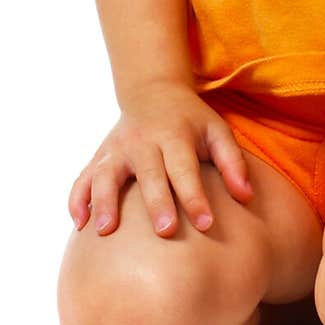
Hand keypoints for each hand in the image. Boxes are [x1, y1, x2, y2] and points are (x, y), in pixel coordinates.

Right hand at [67, 82, 252, 238]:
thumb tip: (246, 197)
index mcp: (175, 135)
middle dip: (157, 202)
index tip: (207, 224)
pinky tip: (79, 224)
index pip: (186, 168)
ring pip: (107, 175)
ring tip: (105, 231)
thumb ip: (232, 163)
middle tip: (166, 232)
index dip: (196, 196)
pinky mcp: (100, 157)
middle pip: (149, 174)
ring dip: (104, 201)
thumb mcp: (217, 131)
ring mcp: (117, 149)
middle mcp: (143, 141)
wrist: (153, 91)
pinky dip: (78, 200)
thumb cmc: (191, 121)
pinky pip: (83, 179)